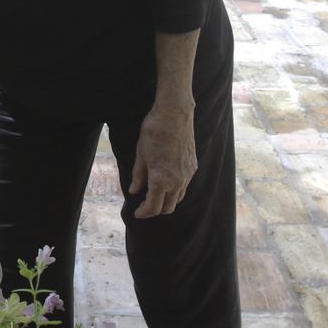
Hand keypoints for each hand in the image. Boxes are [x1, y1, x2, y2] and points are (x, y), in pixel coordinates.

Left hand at [129, 103, 196, 217]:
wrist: (174, 114)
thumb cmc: (154, 132)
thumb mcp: (141, 154)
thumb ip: (138, 175)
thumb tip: (134, 191)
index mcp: (160, 180)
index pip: (153, 207)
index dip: (144, 212)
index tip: (137, 212)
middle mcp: (176, 181)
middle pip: (168, 207)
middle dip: (156, 210)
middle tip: (145, 205)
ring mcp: (187, 174)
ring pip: (178, 198)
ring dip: (167, 201)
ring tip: (155, 194)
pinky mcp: (193, 166)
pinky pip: (185, 185)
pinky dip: (175, 189)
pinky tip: (167, 181)